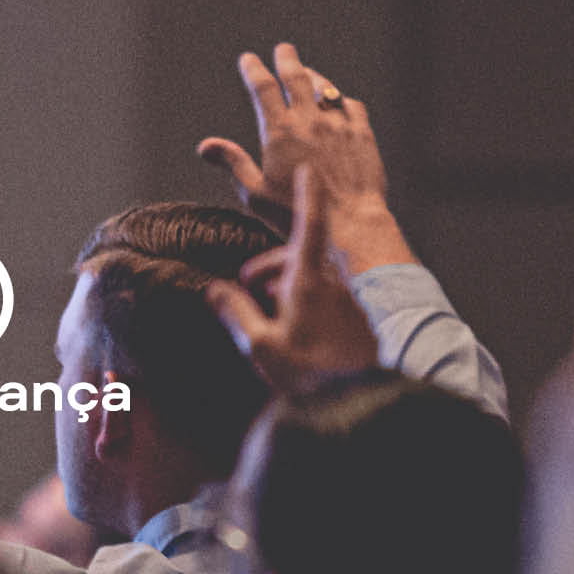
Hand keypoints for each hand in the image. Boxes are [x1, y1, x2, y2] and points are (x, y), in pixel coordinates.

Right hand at [198, 43, 412, 273]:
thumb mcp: (255, 194)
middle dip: (287, 59)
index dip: (253, 70)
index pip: (263, 88)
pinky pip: (351, 106)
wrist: (350, 224)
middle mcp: (309, 121)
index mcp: (279, 132)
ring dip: (314, 76)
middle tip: (283, 49)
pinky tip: (339, 103)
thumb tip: (205, 146)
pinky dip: (341, 100)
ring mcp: (339, 124)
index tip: (248, 59)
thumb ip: (233, 163)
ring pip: (325, 87)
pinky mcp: (362, 134)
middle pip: (296, 77)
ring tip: (308, 72)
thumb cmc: (296, 215)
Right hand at [204, 165, 378, 396]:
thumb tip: (214, 291)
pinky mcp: (359, 321)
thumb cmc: (310, 376)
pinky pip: (329, 299)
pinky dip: (308, 303)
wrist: (360, 404)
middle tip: (246, 282)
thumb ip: (235, 314)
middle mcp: (335, 285)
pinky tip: (294, 330)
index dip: (308, 194)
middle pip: (300, 258)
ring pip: (314, 280)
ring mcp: (350, 302)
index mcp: (309, 282)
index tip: (308, 169)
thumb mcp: (260, 347)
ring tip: (266, 314)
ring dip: (287, 286)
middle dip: (272, 265)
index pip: (310, 224)